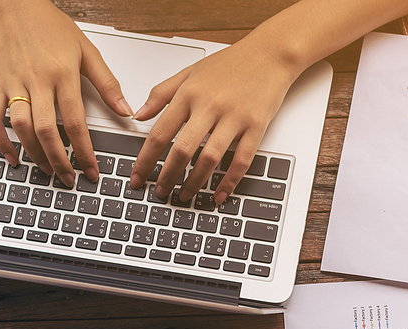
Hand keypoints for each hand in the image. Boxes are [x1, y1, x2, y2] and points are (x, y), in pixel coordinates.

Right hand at [0, 0, 131, 184]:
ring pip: (20, 126)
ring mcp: (15, 84)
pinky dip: (0, 140)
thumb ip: (107, 83)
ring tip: (48, 170)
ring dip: (34, 154)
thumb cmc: (52, 27)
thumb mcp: (87, 51)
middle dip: (60, 160)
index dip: (84, 150)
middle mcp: (37, 81)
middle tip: (70, 179)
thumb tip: (125, 110)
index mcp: (62, 74)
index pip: (75, 121)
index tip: (92, 170)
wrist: (15, 6)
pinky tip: (12, 156)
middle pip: (46, 130)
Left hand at [129, 37, 299, 204]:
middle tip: (160, 193)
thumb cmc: (230, 63)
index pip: (160, 132)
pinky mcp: (256, 126)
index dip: (145, 159)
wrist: (270, 53)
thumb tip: (138, 115)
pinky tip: (219, 194)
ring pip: (210, 158)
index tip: (137, 176)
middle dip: (168, 176)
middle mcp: (210, 105)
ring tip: (185, 196)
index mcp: (189, 93)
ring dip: (195, 182)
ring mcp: (234, 117)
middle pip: (182, 149)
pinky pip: (241, 160)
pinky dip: (229, 181)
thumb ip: (161, 93)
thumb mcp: (190, 72)